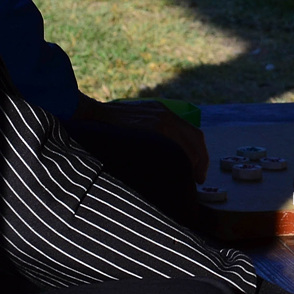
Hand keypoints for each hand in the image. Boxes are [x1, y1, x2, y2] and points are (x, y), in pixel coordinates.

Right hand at [73, 96, 209, 180]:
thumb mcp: (139, 120)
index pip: (193, 134)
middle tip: (198, 179)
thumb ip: (153, 132)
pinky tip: (172, 175)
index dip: (201, 154)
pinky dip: (175, 164)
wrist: (93, 115)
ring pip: (185, 147)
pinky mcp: (149, 131)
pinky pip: (170, 150)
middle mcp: (166, 116)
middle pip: (195, 141)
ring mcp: (159, 123)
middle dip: (200, 162)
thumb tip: (165, 158)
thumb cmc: (112, 124)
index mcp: (165, 113)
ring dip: (189, 165)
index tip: (199, 170)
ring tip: (187, 180)